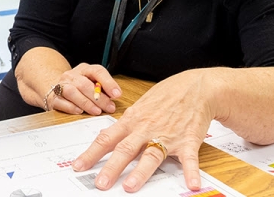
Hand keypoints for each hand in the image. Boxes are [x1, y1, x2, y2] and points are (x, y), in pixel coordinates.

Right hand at [49, 63, 120, 115]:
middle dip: (99, 98)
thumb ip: (103, 89)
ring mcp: (61, 85)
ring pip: (72, 92)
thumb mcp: (93, 83)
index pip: (97, 71)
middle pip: (84, 84)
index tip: (117, 94)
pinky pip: (61, 101)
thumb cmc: (80, 88)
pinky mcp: (53, 98)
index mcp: (84, 69)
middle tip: (109, 108)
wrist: (58, 89)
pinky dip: (71, 107)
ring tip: (97, 111)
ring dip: (86, 103)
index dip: (108, 83)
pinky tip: (80, 111)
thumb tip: (115, 96)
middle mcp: (72, 75)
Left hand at [72, 69, 213, 192]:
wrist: (196, 86)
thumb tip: (105, 137)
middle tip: (101, 183)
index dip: (91, 153)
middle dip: (111, 167)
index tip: (78, 166)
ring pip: (151, 155)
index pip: (107, 138)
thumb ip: (125, 124)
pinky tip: (192, 184)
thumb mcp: (140, 106)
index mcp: (132, 120)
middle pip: (125, 149)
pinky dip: (191, 171)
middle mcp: (146, 128)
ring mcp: (167, 134)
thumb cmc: (166, 95)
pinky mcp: (188, 140)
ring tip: (130, 186)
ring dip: (140, 172)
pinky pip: (189, 158)